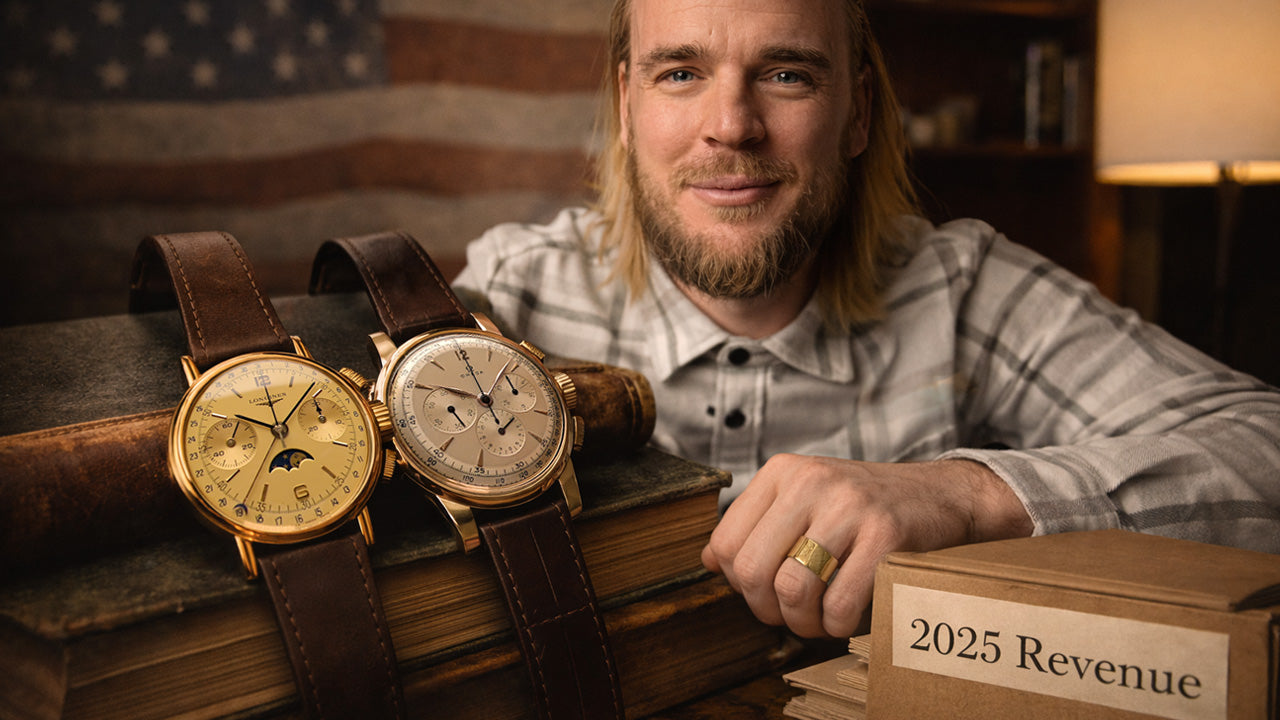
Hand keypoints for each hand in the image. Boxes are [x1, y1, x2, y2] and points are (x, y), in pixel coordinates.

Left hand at [700, 454, 1031, 638]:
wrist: (941, 495)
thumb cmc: (865, 507)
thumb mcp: (805, 498)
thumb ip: (758, 524)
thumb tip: (711, 561)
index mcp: (782, 471)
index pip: (724, 542)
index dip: (737, 583)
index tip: (763, 590)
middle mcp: (810, 481)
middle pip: (752, 570)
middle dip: (766, 609)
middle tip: (789, 615)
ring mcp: (849, 505)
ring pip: (792, 589)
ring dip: (802, 623)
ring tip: (817, 621)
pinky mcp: (886, 533)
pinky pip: (840, 603)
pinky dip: (838, 626)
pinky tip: (847, 617)